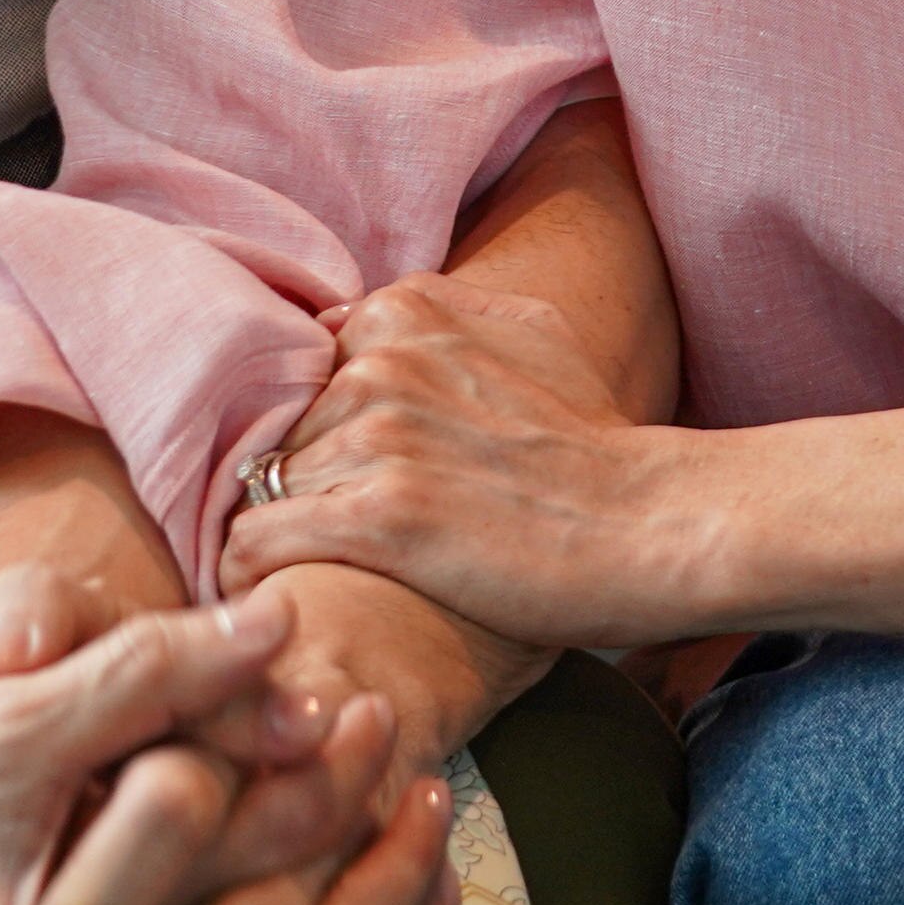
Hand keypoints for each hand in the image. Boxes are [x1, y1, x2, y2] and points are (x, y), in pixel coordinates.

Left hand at [220, 272, 703, 648]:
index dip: (309, 424)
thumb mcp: (531, 332)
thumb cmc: (596, 442)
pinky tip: (274, 592)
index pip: (297, 366)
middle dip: (290, 476)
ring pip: (264, 484)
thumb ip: (438, 313)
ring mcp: (378, 436)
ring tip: (301, 567)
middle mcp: (381, 361)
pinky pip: (258, 539)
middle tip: (319, 528)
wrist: (650, 524)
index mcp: (406, 312)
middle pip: (277, 427)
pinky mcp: (378, 517)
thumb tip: (341, 318)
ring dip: (274, 527)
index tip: (325, 471)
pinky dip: (253, 570)